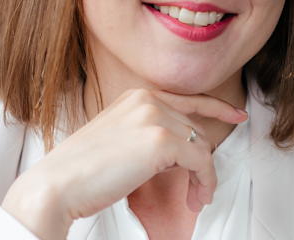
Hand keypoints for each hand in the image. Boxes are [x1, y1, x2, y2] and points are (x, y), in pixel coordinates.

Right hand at [1, 89, 247, 239]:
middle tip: (198, 190)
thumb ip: (148, 132)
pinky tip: (197, 198)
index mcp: (137, 95)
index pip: (188, 98)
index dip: (217, 107)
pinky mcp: (160, 139)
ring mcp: (154, 116)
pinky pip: (201, 161)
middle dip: (201, 161)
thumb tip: (181, 148)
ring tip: (196, 198)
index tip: (237, 115)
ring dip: (203, 176)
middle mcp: (148, 99)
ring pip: (202, 146)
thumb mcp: (120, 138)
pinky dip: (205, 182)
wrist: (57, 184)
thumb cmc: (83, 169)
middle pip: (196, 129)